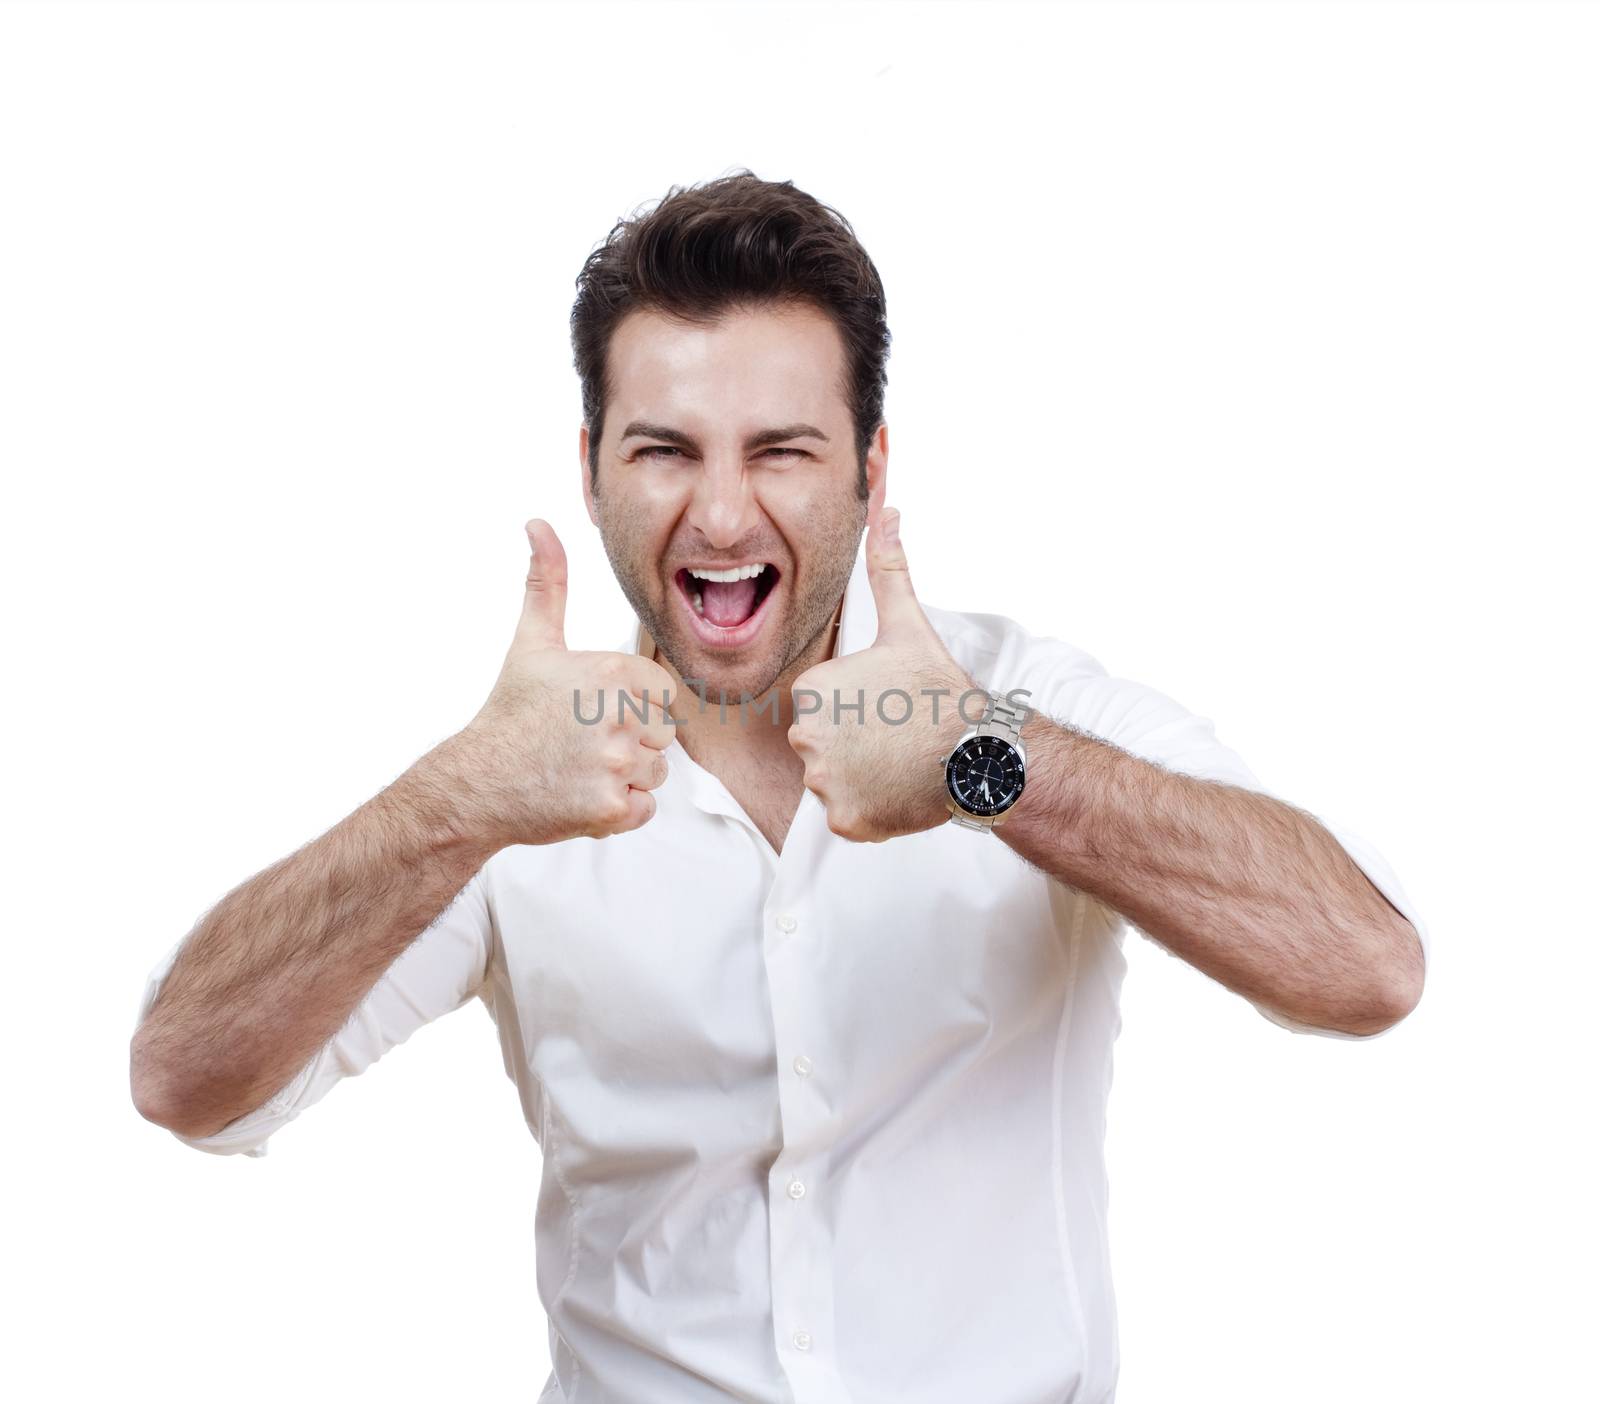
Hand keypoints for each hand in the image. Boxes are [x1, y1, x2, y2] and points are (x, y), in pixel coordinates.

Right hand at [451, 519, 677, 845]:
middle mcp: (620, 717)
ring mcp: (616, 765)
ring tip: (577, 768)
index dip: (631, 705)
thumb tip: (539, 523)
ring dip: (623, 777)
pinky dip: (618, 810)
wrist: (476, 784)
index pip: (662, 695)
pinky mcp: (611, 808)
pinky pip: (644, 809)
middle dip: (629, 743)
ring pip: (655, 773)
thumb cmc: (511, 713)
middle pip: (662, 735)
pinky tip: (580, 794)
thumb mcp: (533, 642)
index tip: (590, 711)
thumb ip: (548, 582)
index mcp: (613, 673)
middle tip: (579, 743)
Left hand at [788, 506, 977, 841]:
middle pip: (820, 746)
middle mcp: (807, 738)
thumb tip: (886, 512)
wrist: (979, 752)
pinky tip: (898, 791)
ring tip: (899, 763)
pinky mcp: (845, 820)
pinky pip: (847, 818)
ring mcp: (825, 783)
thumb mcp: (908, 624)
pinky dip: (870, 811)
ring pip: (833, 783)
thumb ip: (887, 570)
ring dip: (862, 778)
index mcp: (812, 692)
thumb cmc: (941, 690)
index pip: (818, 707)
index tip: (885, 706)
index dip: (853, 708)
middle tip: (895, 736)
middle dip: (853, 745)